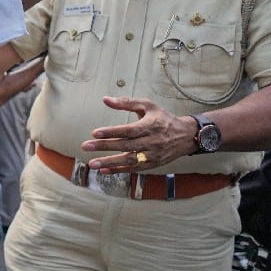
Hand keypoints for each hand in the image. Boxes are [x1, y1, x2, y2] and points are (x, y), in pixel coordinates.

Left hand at [80, 96, 197, 172]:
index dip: (111, 132)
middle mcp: (152, 141)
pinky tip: (104, 171)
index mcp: (150, 125)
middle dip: (104, 147)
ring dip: (109, 163)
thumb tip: (105, 99)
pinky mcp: (152, 164)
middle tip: (85, 146)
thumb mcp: (148, 106)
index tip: (94, 133)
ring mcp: (152, 155)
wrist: (186, 135)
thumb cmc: (162, 118)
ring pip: (129, 160)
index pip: (128, 130)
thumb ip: (126, 102)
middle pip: (126, 146)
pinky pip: (134, 169)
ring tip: (92, 164)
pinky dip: (118, 171)